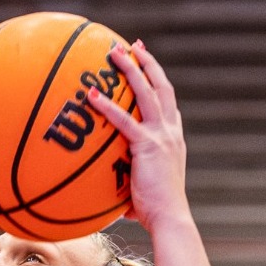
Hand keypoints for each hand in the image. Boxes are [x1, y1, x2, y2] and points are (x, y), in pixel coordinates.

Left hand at [86, 41, 189, 232]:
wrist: (170, 218)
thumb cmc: (155, 212)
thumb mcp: (142, 190)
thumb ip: (127, 183)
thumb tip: (104, 196)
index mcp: (173, 140)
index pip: (168, 103)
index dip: (158, 82)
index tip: (148, 65)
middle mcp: (171, 132)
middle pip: (161, 87)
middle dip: (147, 64)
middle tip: (134, 46)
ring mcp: (162, 136)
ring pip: (147, 92)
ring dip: (131, 69)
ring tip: (114, 52)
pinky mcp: (148, 145)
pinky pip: (124, 120)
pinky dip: (107, 106)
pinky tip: (91, 96)